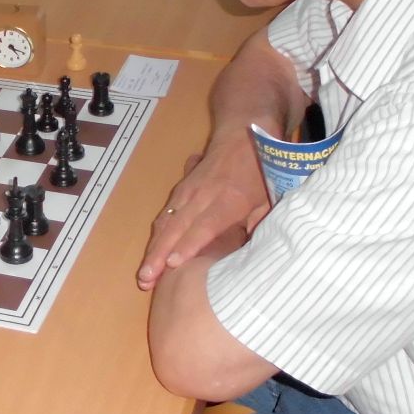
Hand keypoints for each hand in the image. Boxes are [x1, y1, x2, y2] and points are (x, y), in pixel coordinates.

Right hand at [135, 140, 269, 290]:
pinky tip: (150, 257)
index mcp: (228, 200)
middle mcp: (202, 196)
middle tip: (146, 279)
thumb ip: (259, 225)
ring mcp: (187, 192)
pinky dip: (156, 238)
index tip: (173, 264)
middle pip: (177, 229)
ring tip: (143, 275)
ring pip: (165, 224)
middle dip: (159, 255)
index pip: (205, 225)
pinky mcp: (180, 191)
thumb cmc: (260, 171)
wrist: (241, 135)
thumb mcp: (269, 198)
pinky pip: (164, 217)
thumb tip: (254, 255)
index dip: (189, 245)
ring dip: (153, 250)